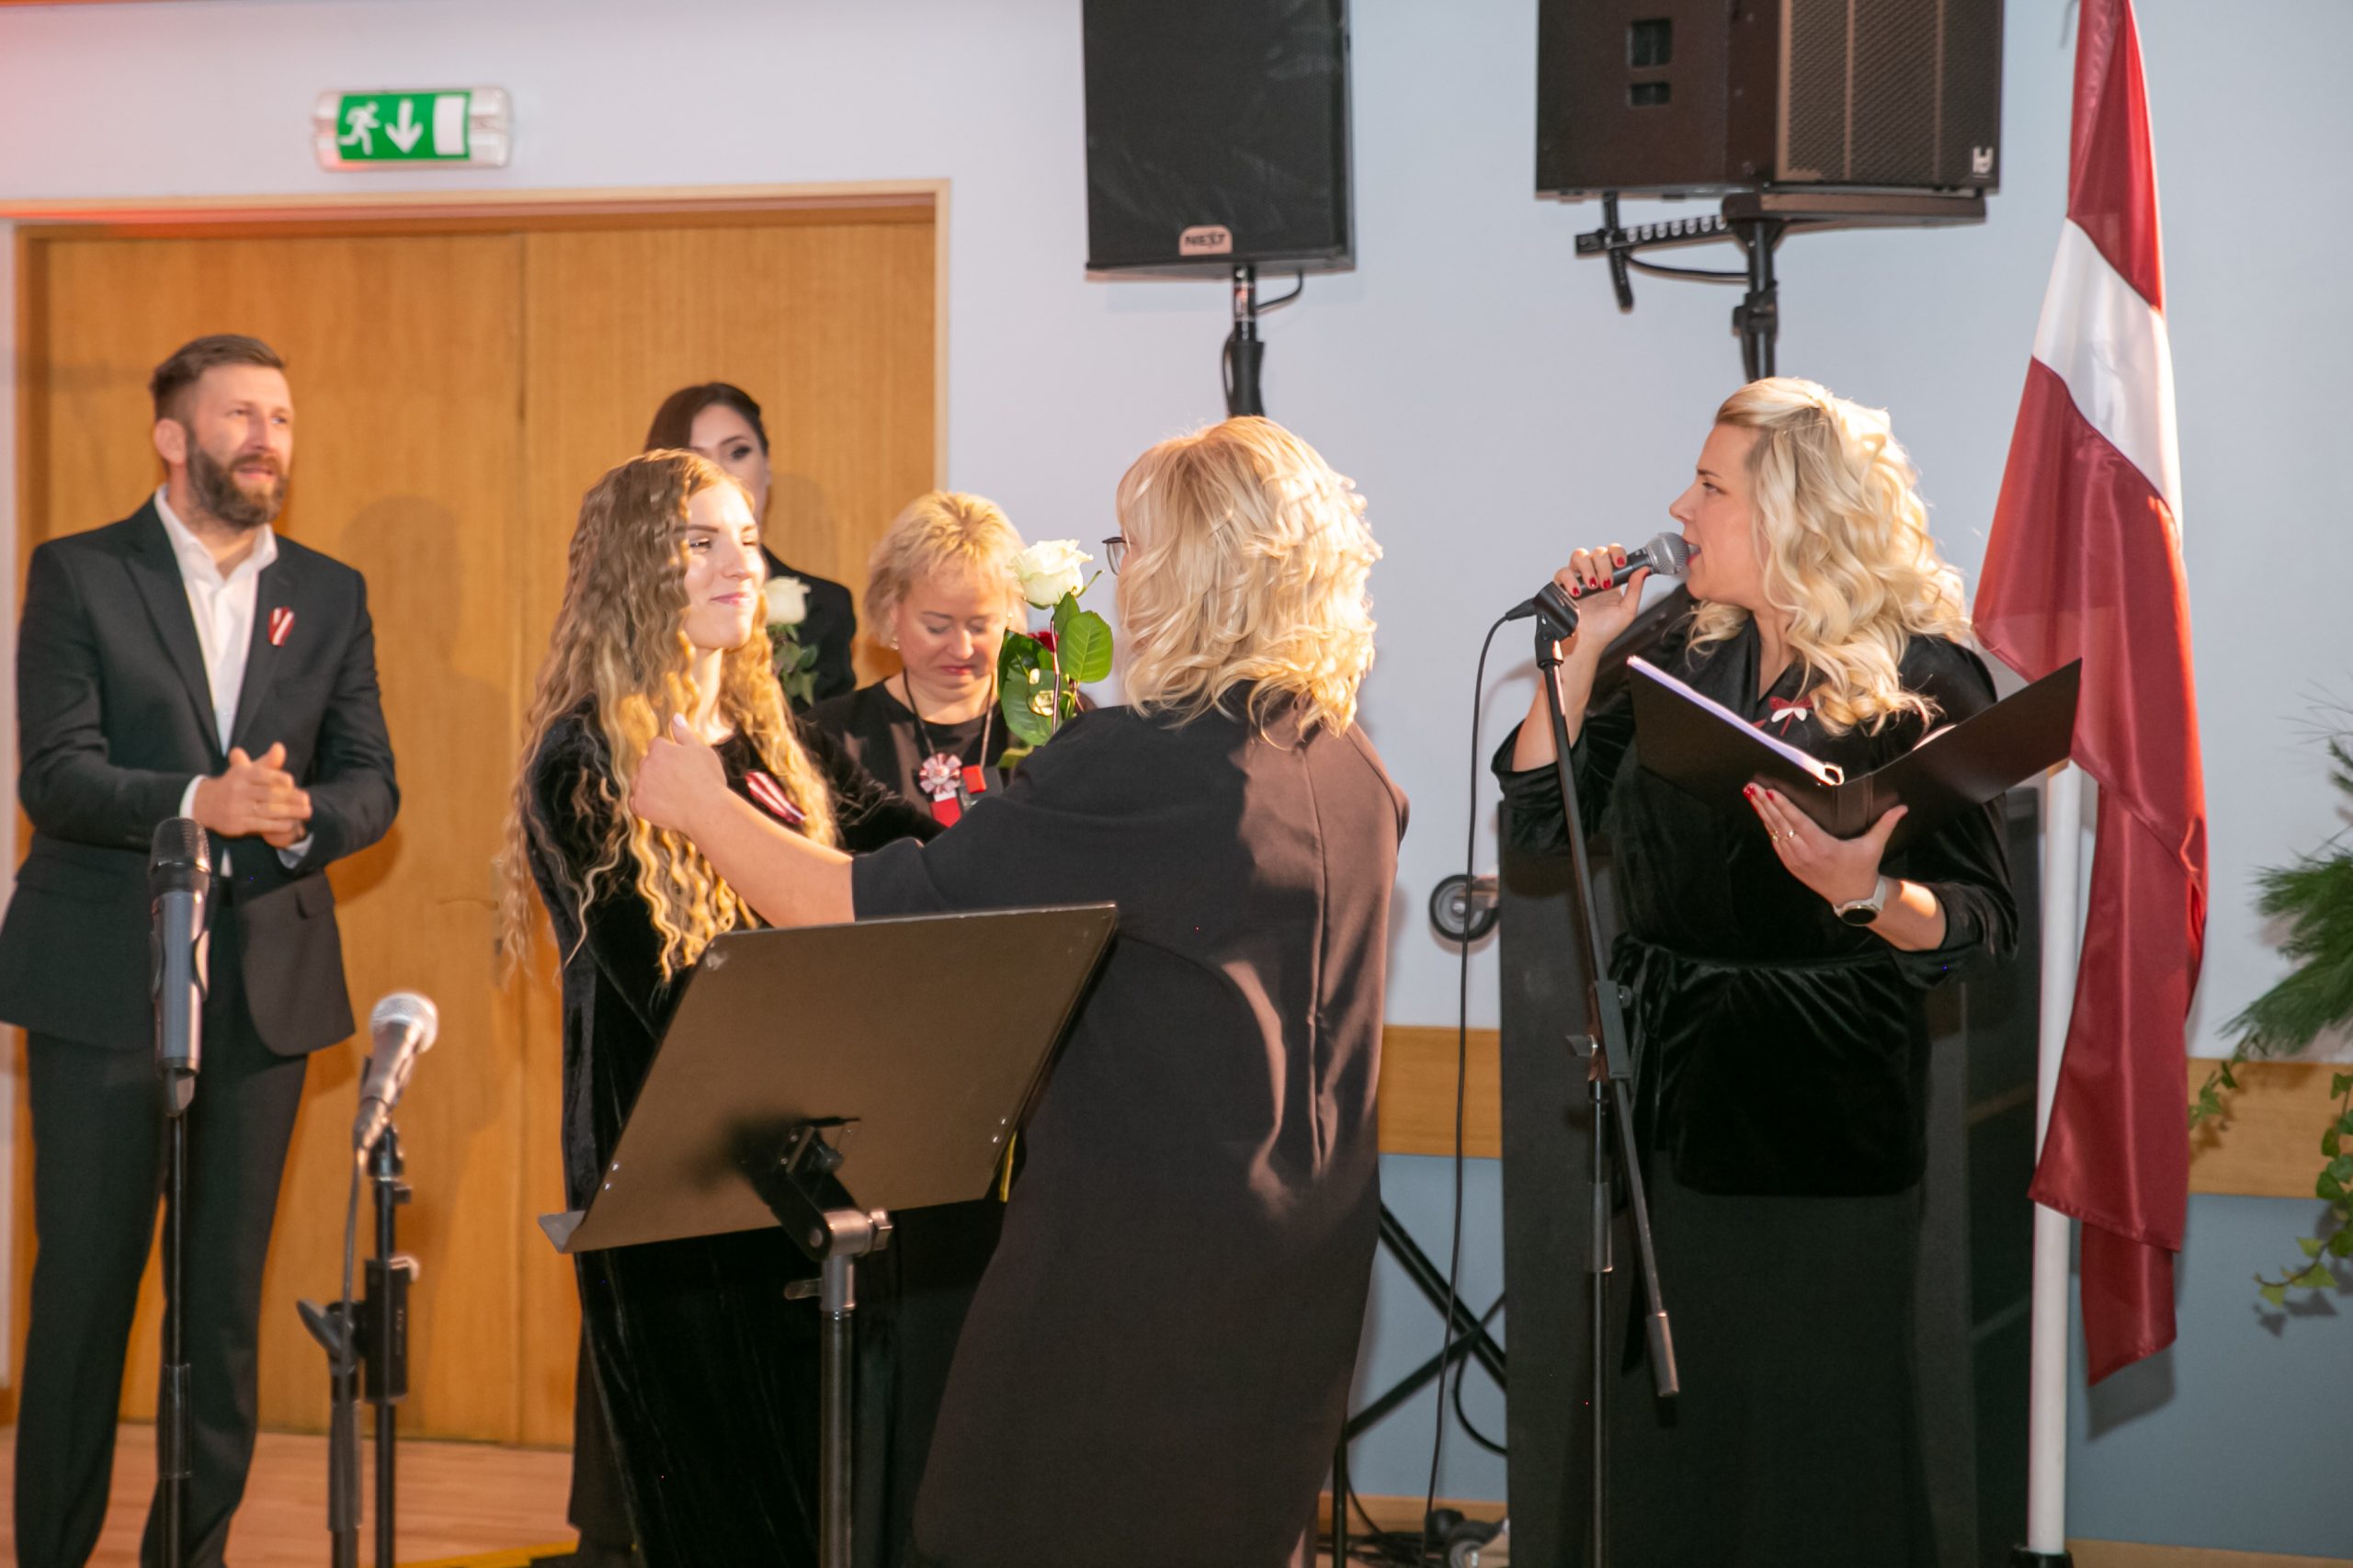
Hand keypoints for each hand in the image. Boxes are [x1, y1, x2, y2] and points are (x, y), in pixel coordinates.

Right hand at [190, 742, 311, 840]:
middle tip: (308, 802)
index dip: (280, 779)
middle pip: (270, 794)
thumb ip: (267, 761)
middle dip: (292, 799)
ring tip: (306, 813)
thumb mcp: (248, 770)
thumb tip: (280, 747)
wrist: (205, 804)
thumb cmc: (236, 785)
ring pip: (268, 811)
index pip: (264, 775)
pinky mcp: (236, 824)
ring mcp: (236, 808)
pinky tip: (291, 824)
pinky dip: (278, 825)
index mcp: (242, 775)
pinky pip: (262, 825)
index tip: (293, 783)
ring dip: (290, 813)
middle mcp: (238, 790)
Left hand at [631, 715, 728, 833]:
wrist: (707, 811)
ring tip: (672, 795)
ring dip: (650, 785)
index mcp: (659, 748)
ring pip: (639, 781)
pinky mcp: (639, 805)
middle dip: (659, 770)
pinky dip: (646, 804)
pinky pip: (636, 802)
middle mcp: (645, 764)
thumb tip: (675, 717)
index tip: (684, 768)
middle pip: (647, 763)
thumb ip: (684, 733)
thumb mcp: (701, 750)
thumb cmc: (708, 779)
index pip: (658, 746)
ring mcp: (640, 785)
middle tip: (682, 783)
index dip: (672, 757)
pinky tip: (663, 807)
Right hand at [1549, 544, 1649, 658]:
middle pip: (1597, 552)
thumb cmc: (1605, 630)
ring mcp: (1577, 580)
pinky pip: (1563, 571)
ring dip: (1588, 568)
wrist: (1586, 643)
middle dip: (1604, 565)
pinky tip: (1577, 592)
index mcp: (1610, 579)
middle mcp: (1593, 576)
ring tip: (1592, 586)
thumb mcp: (1627, 610)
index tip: (1620, 563)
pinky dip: (1570, 579)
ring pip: (1579, 556)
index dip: (1616, 553)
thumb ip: (1636, 588)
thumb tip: (1644, 570)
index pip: (1613, 554)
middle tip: (1605, 583)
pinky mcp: (1562, 586)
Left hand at [1745, 784, 1905, 905]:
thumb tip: (1903, 807)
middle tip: (1752, 787)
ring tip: (1751, 795)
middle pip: (1781, 824)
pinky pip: (1776, 844)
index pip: (1798, 822)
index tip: (1770, 792)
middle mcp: (1806, 854)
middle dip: (1765, 804)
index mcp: (1823, 847)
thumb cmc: (1863, 868)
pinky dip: (1768, 828)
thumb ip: (1886, 824)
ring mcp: (1795, 861)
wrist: (1853, 898)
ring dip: (1762, 813)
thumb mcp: (1874, 846)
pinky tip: (1762, 814)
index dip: (1783, 807)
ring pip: (1774, 833)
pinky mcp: (1791, 866)